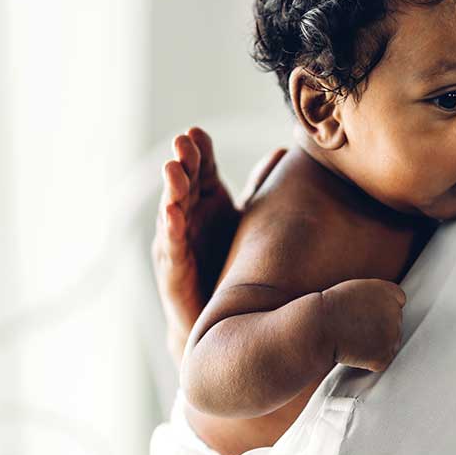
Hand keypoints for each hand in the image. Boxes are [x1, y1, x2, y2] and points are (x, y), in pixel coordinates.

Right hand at [152, 128, 284, 360]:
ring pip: (172, 209)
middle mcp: (188, 216)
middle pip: (183, 182)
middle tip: (182, 141)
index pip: (201, 168)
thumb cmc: (232, 263)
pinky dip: (172, 229)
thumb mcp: (250, 220)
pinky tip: (173, 214)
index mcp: (206, 199)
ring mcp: (178, 242)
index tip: (196, 132)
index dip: (197, 151)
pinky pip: (173, 247)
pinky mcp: (174, 271)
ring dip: (171, 190)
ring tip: (172, 168)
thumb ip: (261, 188)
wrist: (220, 322)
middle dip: (181, 162)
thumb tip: (283, 152)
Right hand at [317, 278, 404, 371]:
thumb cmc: (329, 308)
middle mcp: (395, 312)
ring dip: (375, 346)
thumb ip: (376, 298)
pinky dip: (368, 361)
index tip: (368, 313)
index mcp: (389, 291)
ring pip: (389, 344)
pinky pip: (380, 361)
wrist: (317, 326)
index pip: (398, 300)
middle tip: (355, 328)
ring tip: (351, 339)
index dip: (383, 309)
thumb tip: (387, 312)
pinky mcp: (384, 356)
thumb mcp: (356, 291)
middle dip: (379, 329)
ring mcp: (392, 335)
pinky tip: (353, 351)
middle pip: (395, 324)